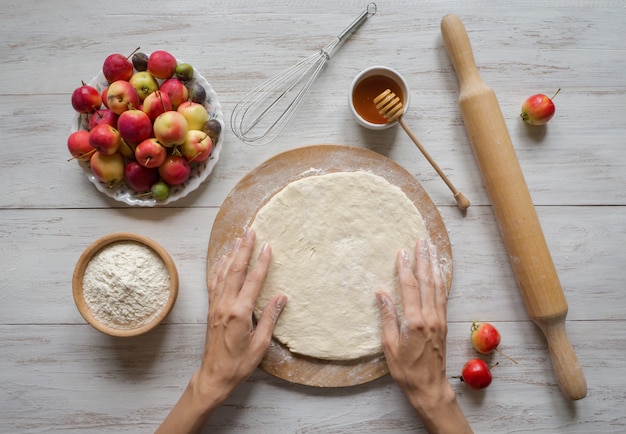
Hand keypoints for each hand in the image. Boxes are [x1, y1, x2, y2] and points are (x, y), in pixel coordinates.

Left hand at [157, 229, 285, 433]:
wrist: (214, 376)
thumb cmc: (239, 363)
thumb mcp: (260, 344)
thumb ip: (270, 318)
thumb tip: (281, 297)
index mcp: (239, 313)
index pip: (253, 281)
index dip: (261, 262)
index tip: (267, 246)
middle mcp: (225, 305)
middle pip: (235, 270)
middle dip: (244, 249)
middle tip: (250, 231)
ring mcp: (216, 306)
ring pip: (223, 273)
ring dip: (231, 254)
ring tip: (237, 239)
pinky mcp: (211, 309)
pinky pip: (214, 283)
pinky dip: (219, 268)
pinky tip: (223, 260)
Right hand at [377, 239, 471, 433]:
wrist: (430, 386)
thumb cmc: (406, 370)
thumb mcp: (389, 346)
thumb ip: (388, 318)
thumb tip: (381, 294)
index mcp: (415, 322)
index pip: (409, 288)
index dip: (405, 268)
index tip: (401, 251)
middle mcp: (430, 317)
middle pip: (427, 281)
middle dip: (424, 259)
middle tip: (421, 240)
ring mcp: (439, 319)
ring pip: (438, 286)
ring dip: (434, 266)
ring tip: (432, 249)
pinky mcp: (444, 323)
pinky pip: (443, 296)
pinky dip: (441, 281)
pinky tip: (439, 272)